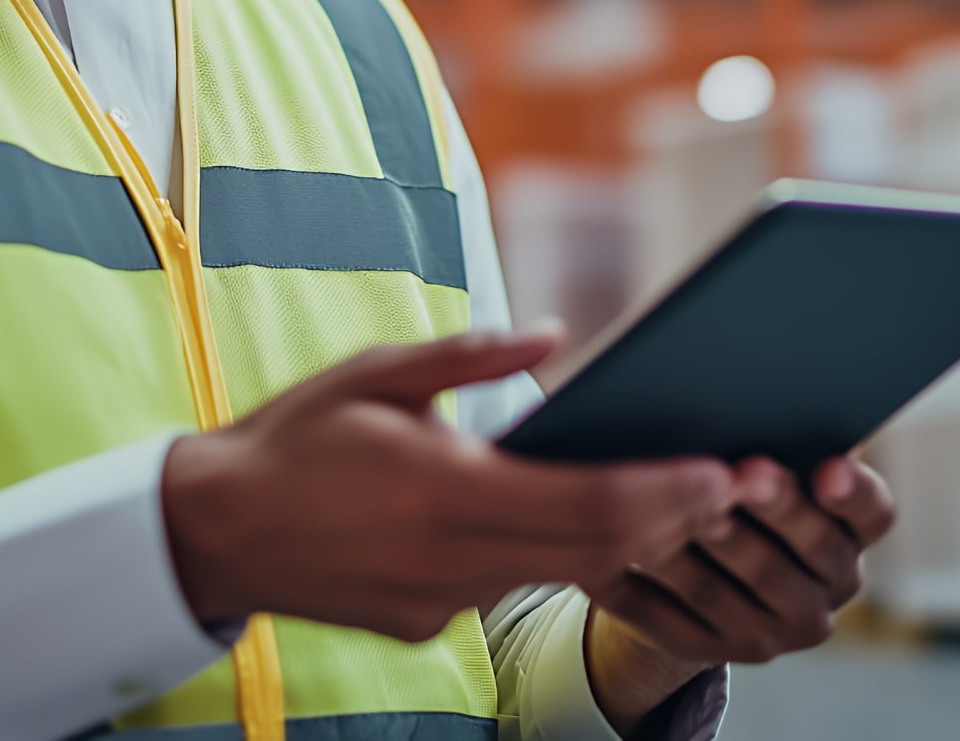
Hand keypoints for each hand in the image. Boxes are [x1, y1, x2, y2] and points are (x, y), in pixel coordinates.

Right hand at [161, 327, 737, 643]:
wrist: (217, 529)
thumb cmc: (297, 435)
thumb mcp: (379, 372)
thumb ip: (472, 355)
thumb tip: (558, 337)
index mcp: (445, 488)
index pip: (589, 504)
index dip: (668, 493)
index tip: (726, 471)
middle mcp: (452, 557)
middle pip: (597, 552)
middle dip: (675, 519)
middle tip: (743, 485)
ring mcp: (440, 601)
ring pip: (562, 576)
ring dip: (627, 542)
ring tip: (686, 499)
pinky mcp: (425, 623)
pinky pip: (510, 587)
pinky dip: (558, 557)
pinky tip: (586, 521)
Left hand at [580, 455, 895, 731]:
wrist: (707, 566)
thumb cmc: (740, 481)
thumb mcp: (771, 455)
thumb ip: (775, 431)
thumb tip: (745, 394)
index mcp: (852, 530)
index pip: (873, 512)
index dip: (853, 491)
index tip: (828, 468)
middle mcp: (831, 585)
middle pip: (808, 549)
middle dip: (774, 509)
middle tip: (739, 475)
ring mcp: (780, 630)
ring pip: (737, 589)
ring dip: (699, 548)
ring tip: (664, 511)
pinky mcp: (721, 652)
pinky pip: (675, 624)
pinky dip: (638, 589)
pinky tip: (605, 555)